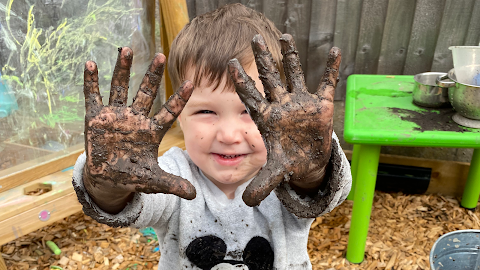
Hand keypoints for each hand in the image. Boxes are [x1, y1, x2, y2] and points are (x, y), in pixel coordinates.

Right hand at [83, 47, 195, 212]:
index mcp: (151, 132)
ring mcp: (115, 117)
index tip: (191, 83)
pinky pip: (93, 97)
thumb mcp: (153, 181)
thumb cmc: (133, 177)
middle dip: (152, 76)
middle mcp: (135, 119)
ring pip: (120, 89)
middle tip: (161, 56)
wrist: (108, 180)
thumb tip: (193, 195)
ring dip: (122, 70)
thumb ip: (173, 184)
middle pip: (145, 93)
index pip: (168, 112)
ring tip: (126, 49)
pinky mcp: (95, 119)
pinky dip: (91, 82)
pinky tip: (90, 64)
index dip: (179, 99)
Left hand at [228, 34, 340, 206]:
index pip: (251, 97)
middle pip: (270, 79)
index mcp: (267, 118)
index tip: (229, 64)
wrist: (308, 162)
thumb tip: (245, 203)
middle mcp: (281, 106)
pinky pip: (326, 83)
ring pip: (294, 75)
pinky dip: (331, 69)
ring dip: (292, 56)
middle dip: (263, 60)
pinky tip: (335, 52)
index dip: (241, 82)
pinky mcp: (320, 106)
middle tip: (254, 39)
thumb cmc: (288, 162)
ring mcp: (301, 103)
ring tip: (286, 35)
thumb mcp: (274, 173)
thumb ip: (261, 185)